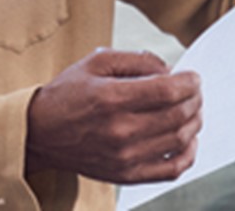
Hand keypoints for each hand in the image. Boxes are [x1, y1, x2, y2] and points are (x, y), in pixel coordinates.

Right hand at [24, 48, 201, 183]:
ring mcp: (124, 156)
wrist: (40, 133)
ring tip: (191, 110)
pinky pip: (172, 169)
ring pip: (180, 140)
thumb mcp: (94, 63)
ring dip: (194, 122)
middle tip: (194, 92)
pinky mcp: (126, 174)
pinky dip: (189, 154)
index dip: (189, 83)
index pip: (168, 91)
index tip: (193, 78)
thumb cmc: (67, 96)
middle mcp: (119, 130)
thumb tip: (169, 70)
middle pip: (178, 115)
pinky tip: (187, 140)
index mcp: (110, 98)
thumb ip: (135, 60)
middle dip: (194, 99)